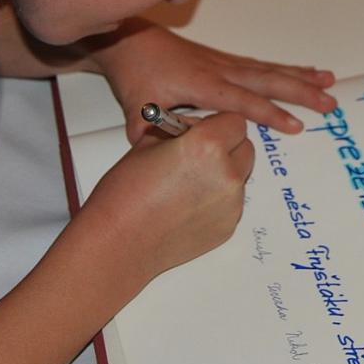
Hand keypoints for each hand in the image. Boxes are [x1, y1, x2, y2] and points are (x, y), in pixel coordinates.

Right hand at [79, 112, 254, 279]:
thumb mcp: (148, 143)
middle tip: (199, 154)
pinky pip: (232, 202)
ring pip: (240, 176)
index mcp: (207, 145)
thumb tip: (194, 126)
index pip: (235, 122)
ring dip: (223, 173)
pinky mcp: (228, 226)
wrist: (118, 241)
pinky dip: (217, 199)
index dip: (218, 124)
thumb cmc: (125, 195)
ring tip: (188, 183)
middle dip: (227, 147)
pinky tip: (188, 205)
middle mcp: (226, 174)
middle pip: (245, 148)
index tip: (206, 129)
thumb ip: (180, 130)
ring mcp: (231, 204)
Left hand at [87, 19, 336, 141]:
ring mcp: (224, 63)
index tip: (296, 125)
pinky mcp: (225, 60)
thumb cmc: (135, 76)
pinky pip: (261, 66)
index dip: (269, 115)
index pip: (242, 102)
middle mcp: (219, 70)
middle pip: (267, 81)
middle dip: (301, 93)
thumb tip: (161, 163)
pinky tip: (305, 72)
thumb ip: (149, 139)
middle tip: (330, 103)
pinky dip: (286, 70)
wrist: (128, 41)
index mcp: (201, 84)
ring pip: (269, 70)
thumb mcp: (135, 111)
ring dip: (301, 77)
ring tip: (329, 81)